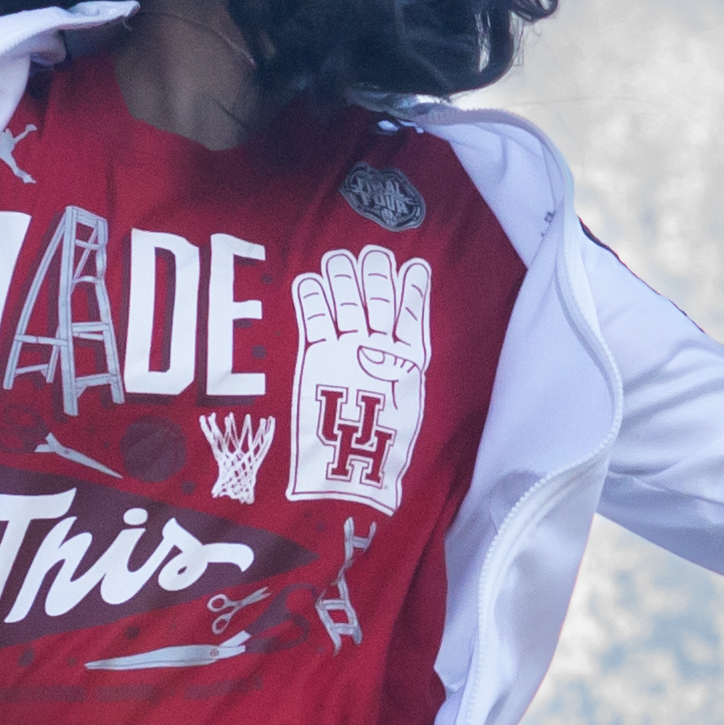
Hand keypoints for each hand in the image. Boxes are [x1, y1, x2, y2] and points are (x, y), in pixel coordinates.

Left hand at [283, 242, 434, 514]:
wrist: (350, 472)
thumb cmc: (382, 452)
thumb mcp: (408, 411)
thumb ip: (408, 380)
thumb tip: (412, 362)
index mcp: (409, 364)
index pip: (414, 314)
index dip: (413, 288)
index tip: (415, 265)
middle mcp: (381, 350)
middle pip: (379, 299)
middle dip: (376, 273)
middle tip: (372, 252)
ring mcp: (349, 349)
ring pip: (349, 299)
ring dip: (344, 274)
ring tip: (339, 258)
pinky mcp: (318, 356)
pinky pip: (316, 316)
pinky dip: (312, 295)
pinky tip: (308, 279)